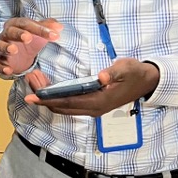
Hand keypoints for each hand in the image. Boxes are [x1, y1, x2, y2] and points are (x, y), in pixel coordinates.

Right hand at [0, 18, 62, 77]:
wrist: (20, 55)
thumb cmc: (29, 40)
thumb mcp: (39, 32)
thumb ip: (48, 27)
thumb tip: (59, 27)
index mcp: (16, 25)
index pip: (26, 24)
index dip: (39, 29)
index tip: (53, 35)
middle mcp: (6, 35)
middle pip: (10, 32)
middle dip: (18, 34)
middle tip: (28, 38)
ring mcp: (2, 48)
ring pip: (0, 46)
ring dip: (6, 48)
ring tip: (13, 50)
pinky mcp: (0, 62)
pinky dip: (1, 67)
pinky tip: (8, 69)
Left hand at [23, 58, 158, 116]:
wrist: (147, 82)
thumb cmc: (135, 73)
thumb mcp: (126, 68)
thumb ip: (113, 72)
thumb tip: (101, 77)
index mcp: (99, 102)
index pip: (68, 102)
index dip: (48, 100)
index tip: (32, 96)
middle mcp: (93, 109)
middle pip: (62, 107)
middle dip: (43, 97)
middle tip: (30, 79)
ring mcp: (92, 108)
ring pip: (64, 107)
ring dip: (48, 97)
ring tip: (36, 80)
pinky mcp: (92, 104)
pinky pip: (69, 104)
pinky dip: (56, 97)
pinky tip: (48, 86)